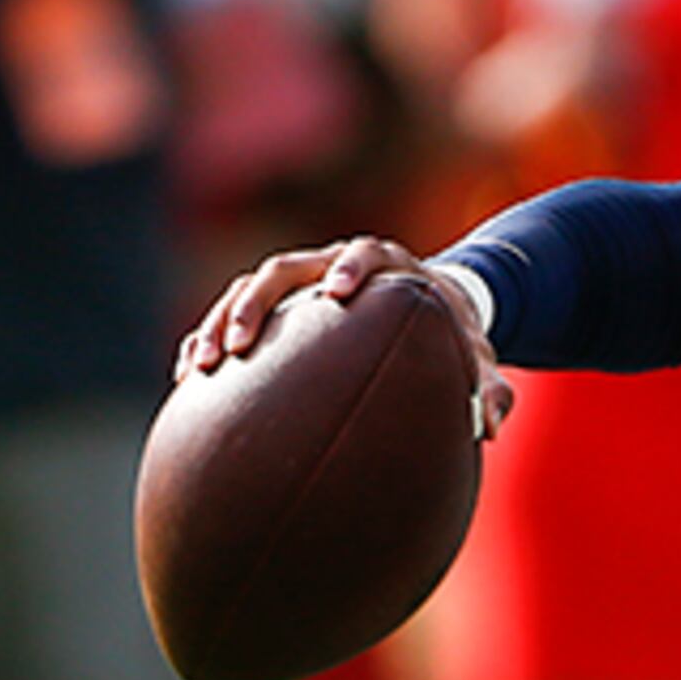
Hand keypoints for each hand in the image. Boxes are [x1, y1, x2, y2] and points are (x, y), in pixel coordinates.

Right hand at [175, 238, 510, 432]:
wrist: (419, 307)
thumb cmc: (447, 333)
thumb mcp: (473, 354)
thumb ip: (489, 385)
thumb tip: (493, 426)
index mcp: (382, 264)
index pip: (362, 253)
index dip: (348, 266)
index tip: (336, 291)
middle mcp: (330, 263)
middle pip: (282, 269)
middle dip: (256, 303)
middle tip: (240, 343)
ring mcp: (296, 282)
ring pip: (245, 291)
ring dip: (218, 323)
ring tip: (200, 366)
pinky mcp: (274, 307)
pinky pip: (231, 316)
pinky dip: (208, 338)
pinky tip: (187, 376)